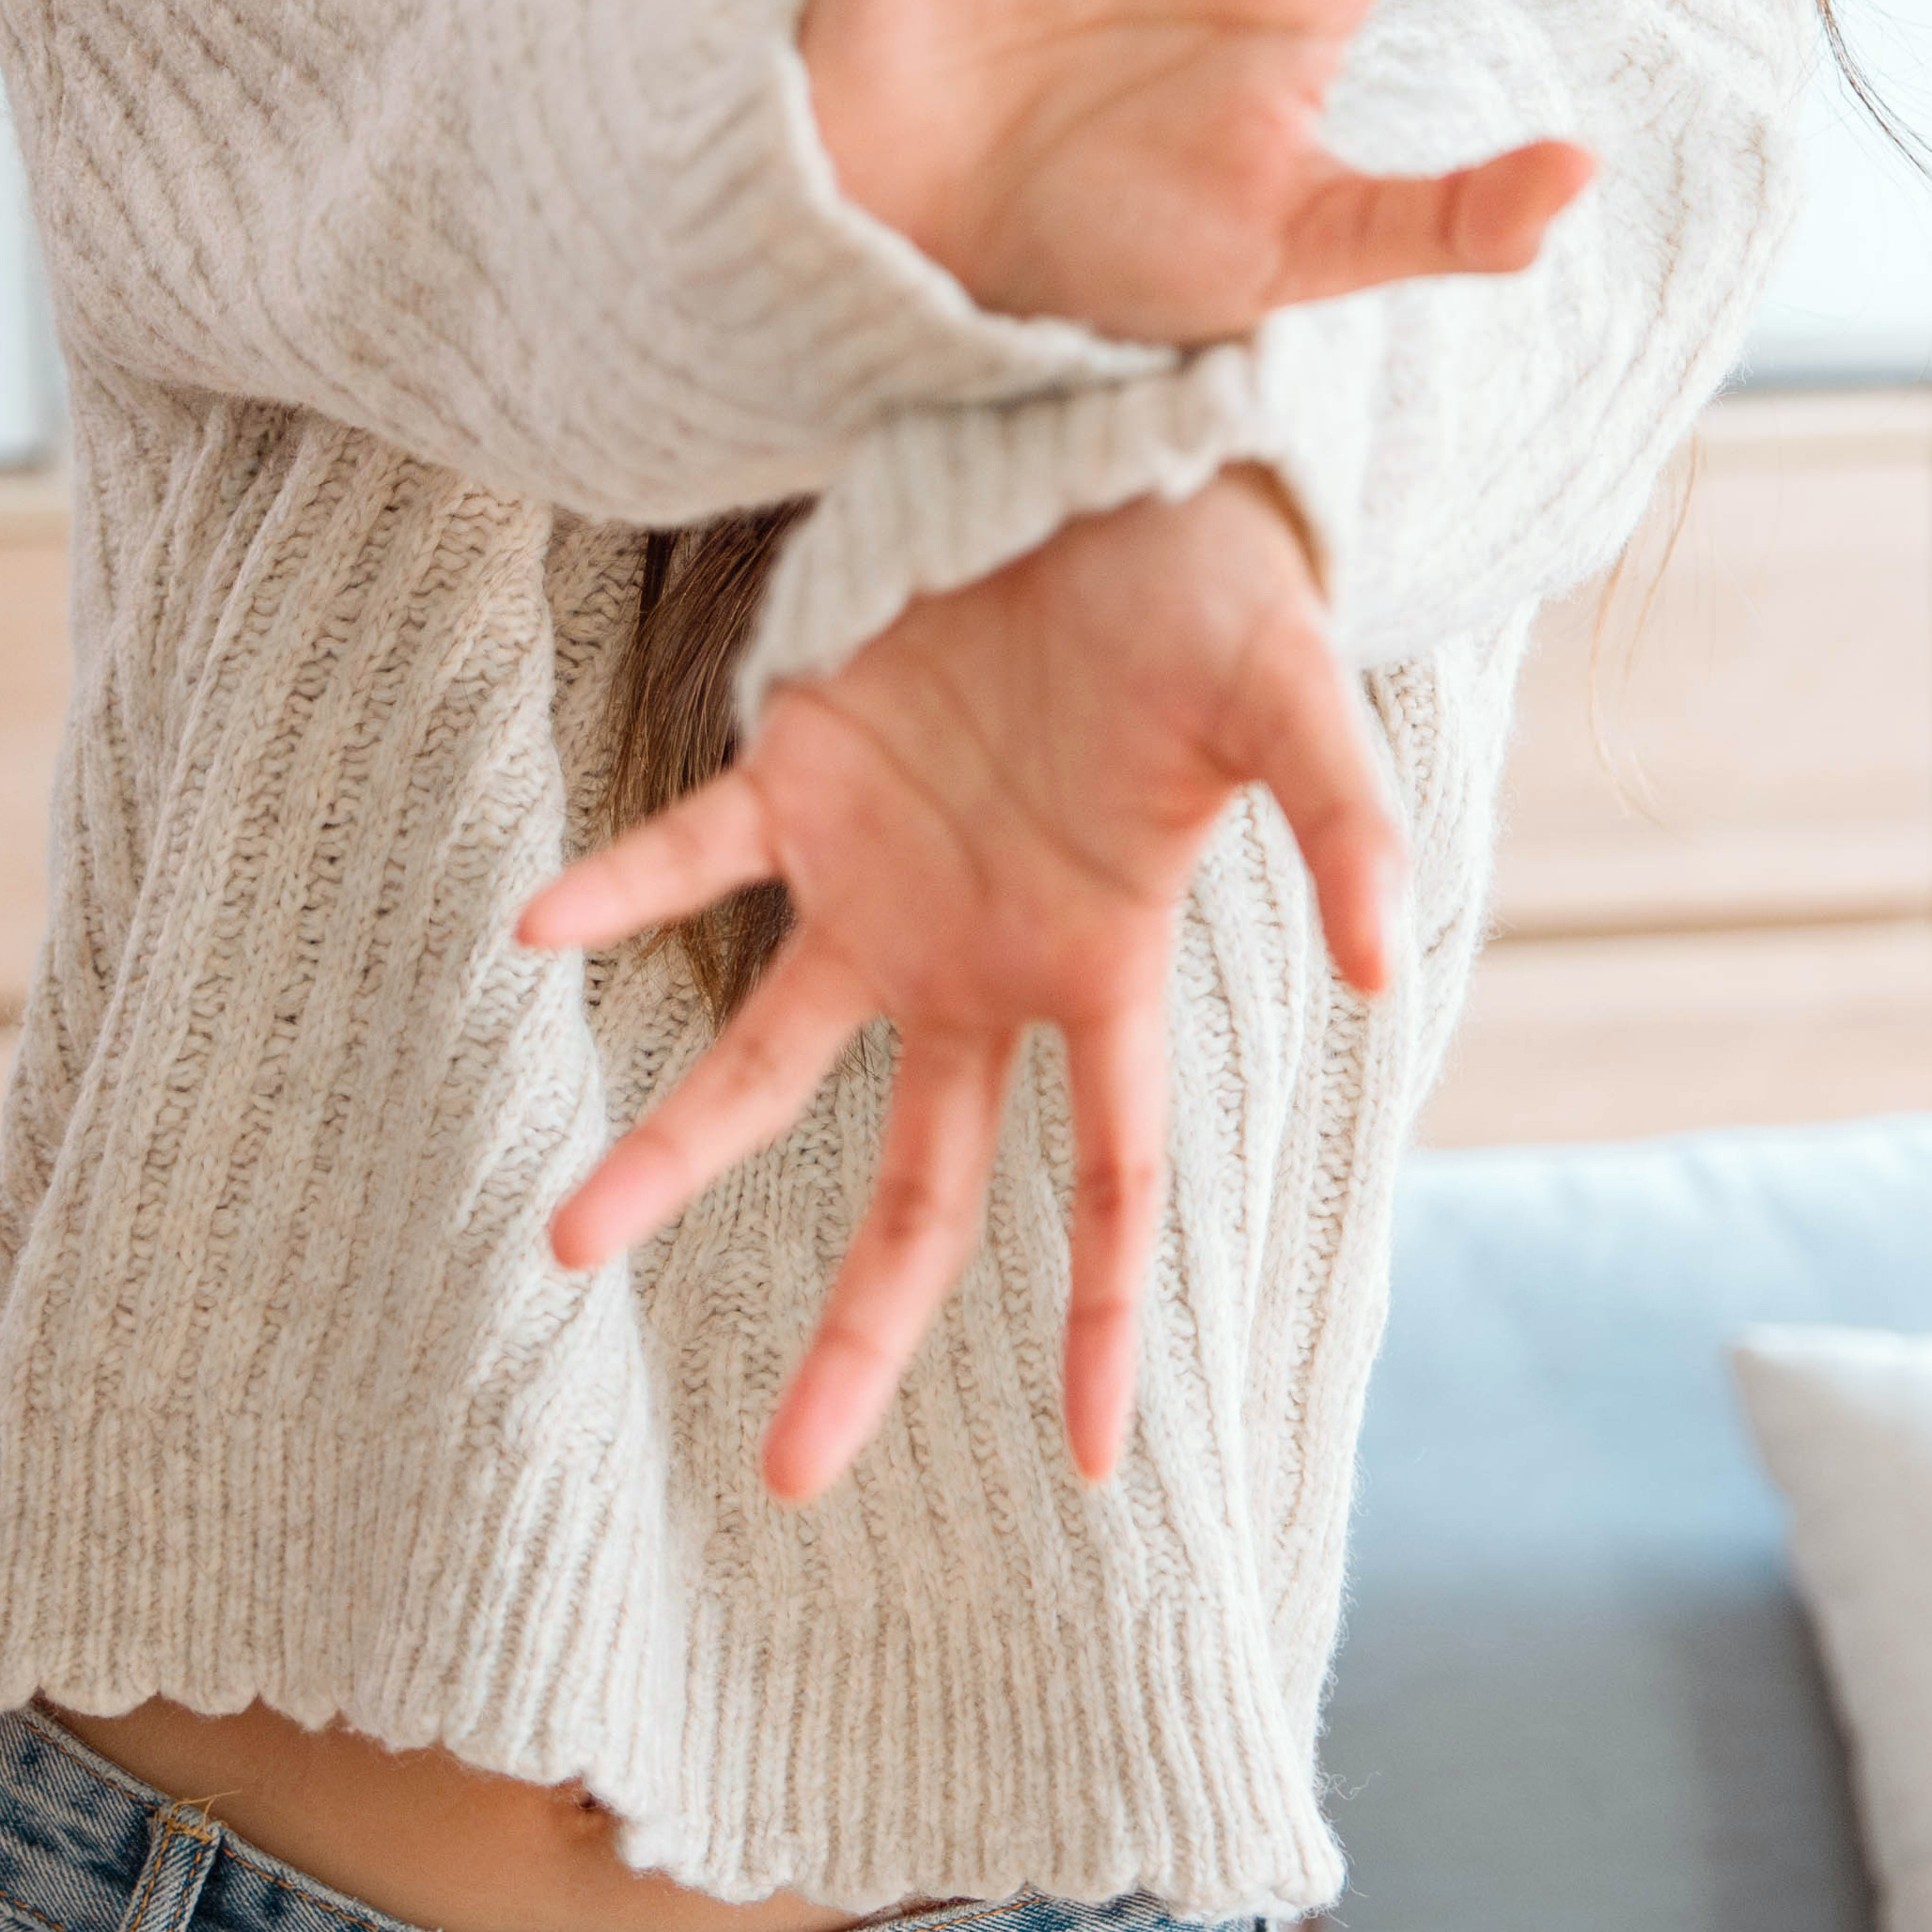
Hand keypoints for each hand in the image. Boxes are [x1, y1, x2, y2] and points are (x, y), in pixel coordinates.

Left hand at [510, 480, 1405, 1494]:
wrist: (1111, 454)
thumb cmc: (1220, 585)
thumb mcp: (1296, 702)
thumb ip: (1343, 828)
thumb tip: (1391, 968)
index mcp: (1102, 969)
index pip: (1111, 1189)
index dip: (1102, 1326)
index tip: (1093, 1465)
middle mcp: (982, 961)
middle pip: (920, 1192)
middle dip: (860, 1335)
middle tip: (788, 1477)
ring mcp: (882, 883)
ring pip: (763, 1062)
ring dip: (670, 1151)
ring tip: (568, 1241)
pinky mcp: (802, 774)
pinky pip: (692, 853)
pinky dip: (620, 889)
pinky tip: (540, 928)